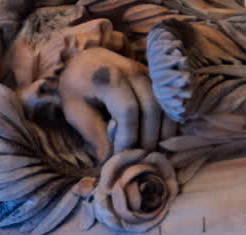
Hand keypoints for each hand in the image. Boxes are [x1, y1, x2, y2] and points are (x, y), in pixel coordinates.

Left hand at [58, 47, 163, 161]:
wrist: (85, 61)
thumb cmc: (77, 89)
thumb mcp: (76, 112)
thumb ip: (94, 134)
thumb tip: (111, 162)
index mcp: (108, 78)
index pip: (127, 110)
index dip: (127, 138)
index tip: (121, 158)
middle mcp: (133, 71)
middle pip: (151, 107)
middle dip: (147, 138)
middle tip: (138, 159)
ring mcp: (148, 73)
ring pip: (165, 105)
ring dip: (161, 133)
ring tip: (149, 153)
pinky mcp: (156, 80)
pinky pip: (169, 104)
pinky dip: (168, 124)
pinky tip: (159, 142)